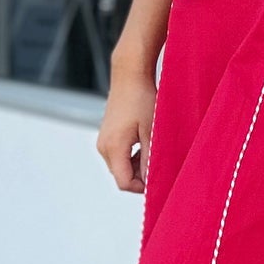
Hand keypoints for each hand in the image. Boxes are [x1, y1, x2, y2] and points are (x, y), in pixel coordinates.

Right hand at [96, 62, 156, 193]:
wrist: (130, 75)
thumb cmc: (143, 100)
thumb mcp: (151, 132)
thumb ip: (150, 159)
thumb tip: (151, 181)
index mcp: (113, 148)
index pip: (124, 183)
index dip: (142, 187)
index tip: (159, 180)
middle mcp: (104, 147)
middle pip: (121, 176)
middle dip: (141, 176)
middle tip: (160, 163)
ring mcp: (103, 140)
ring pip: (120, 166)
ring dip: (137, 166)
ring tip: (154, 150)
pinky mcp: (106, 135)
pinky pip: (118, 155)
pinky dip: (132, 156)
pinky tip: (145, 143)